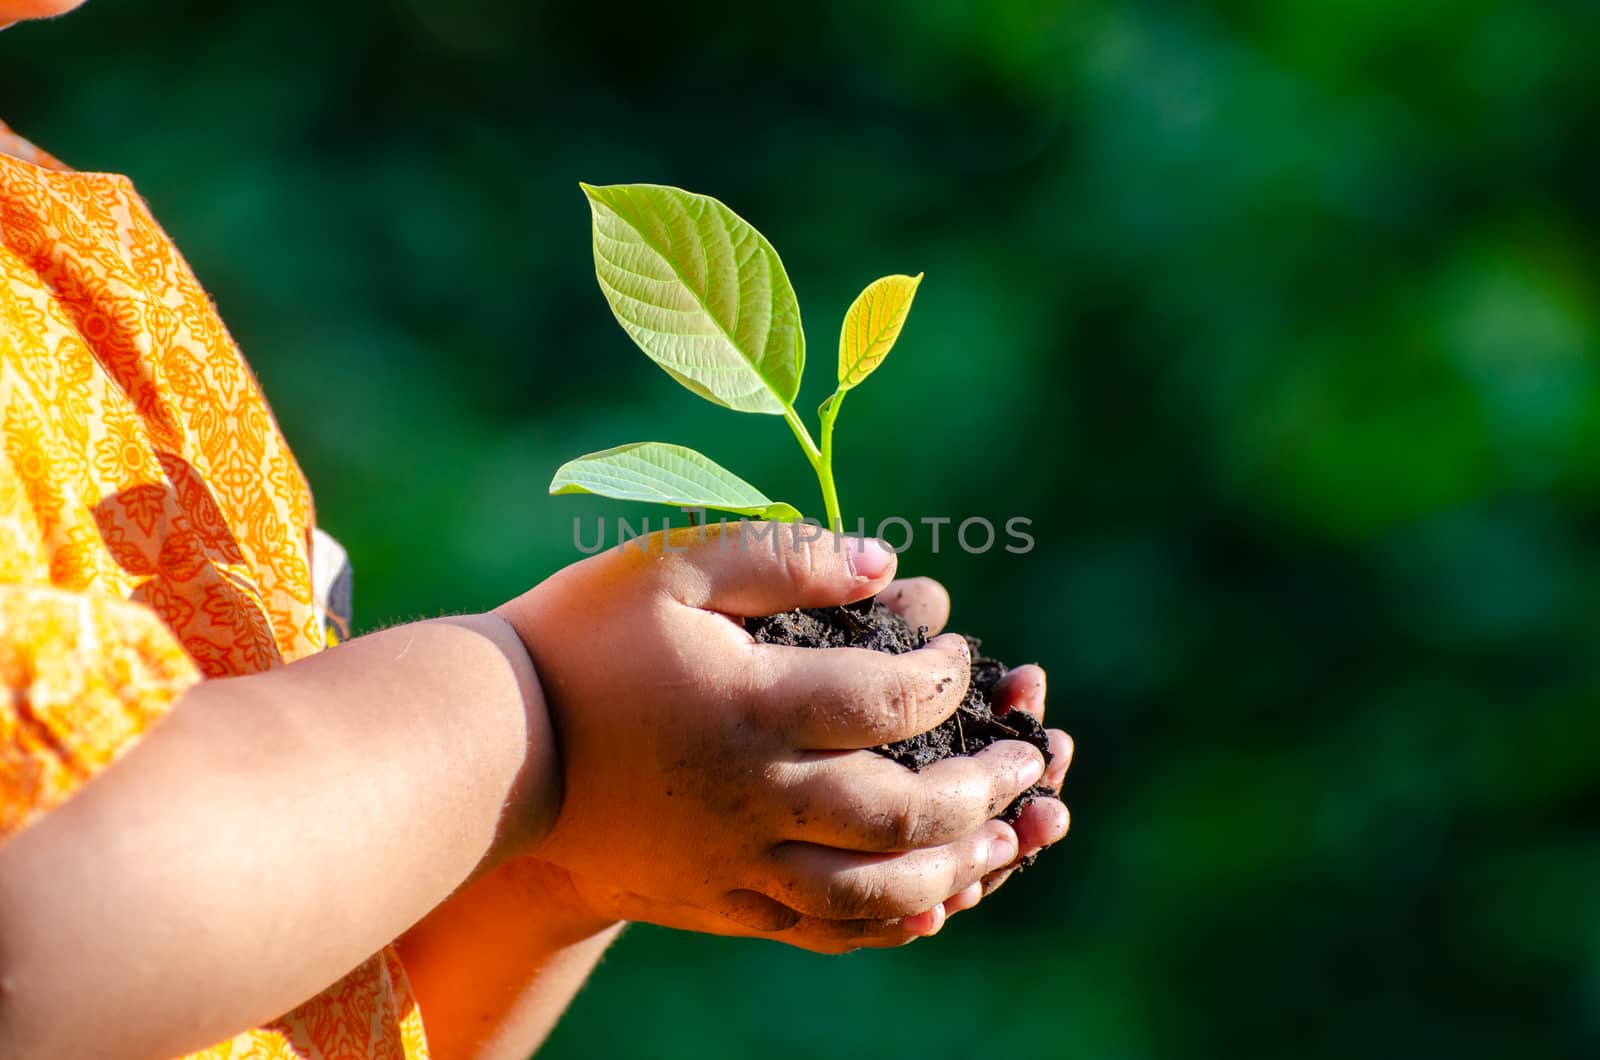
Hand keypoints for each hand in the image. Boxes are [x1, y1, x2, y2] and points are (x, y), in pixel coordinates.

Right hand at [495, 523, 1050, 952]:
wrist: (492, 748)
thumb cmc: (582, 640)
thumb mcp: (673, 566)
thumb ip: (786, 557)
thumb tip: (891, 565)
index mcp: (751, 705)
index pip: (890, 702)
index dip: (946, 678)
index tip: (961, 657)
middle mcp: (753, 794)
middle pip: (900, 811)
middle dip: (980, 786)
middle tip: (1024, 760)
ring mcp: (734, 860)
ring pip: (870, 891)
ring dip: (952, 868)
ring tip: (1001, 843)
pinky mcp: (716, 899)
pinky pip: (819, 930)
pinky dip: (887, 924)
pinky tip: (929, 905)